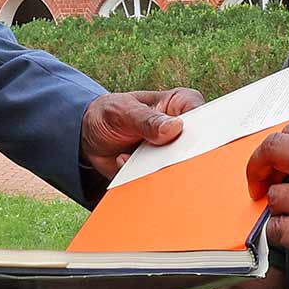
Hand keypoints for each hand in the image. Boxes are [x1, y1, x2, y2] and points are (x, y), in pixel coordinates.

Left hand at [79, 89, 205, 181]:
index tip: (190, 140)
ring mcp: (170, 153)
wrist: (86, 135)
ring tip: (134, 157)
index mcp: (180, 105)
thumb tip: (174, 129)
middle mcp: (181, 130)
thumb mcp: (124, 111)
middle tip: (162, 155)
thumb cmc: (109, 113)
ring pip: (181, 169)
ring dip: (161, 170)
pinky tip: (122, 160)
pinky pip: (160, 183)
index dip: (203, 130)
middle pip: (197, 147)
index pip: (203, 116)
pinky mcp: (157, 171)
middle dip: (184, 156)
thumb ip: (147, 120)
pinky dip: (142, 179)